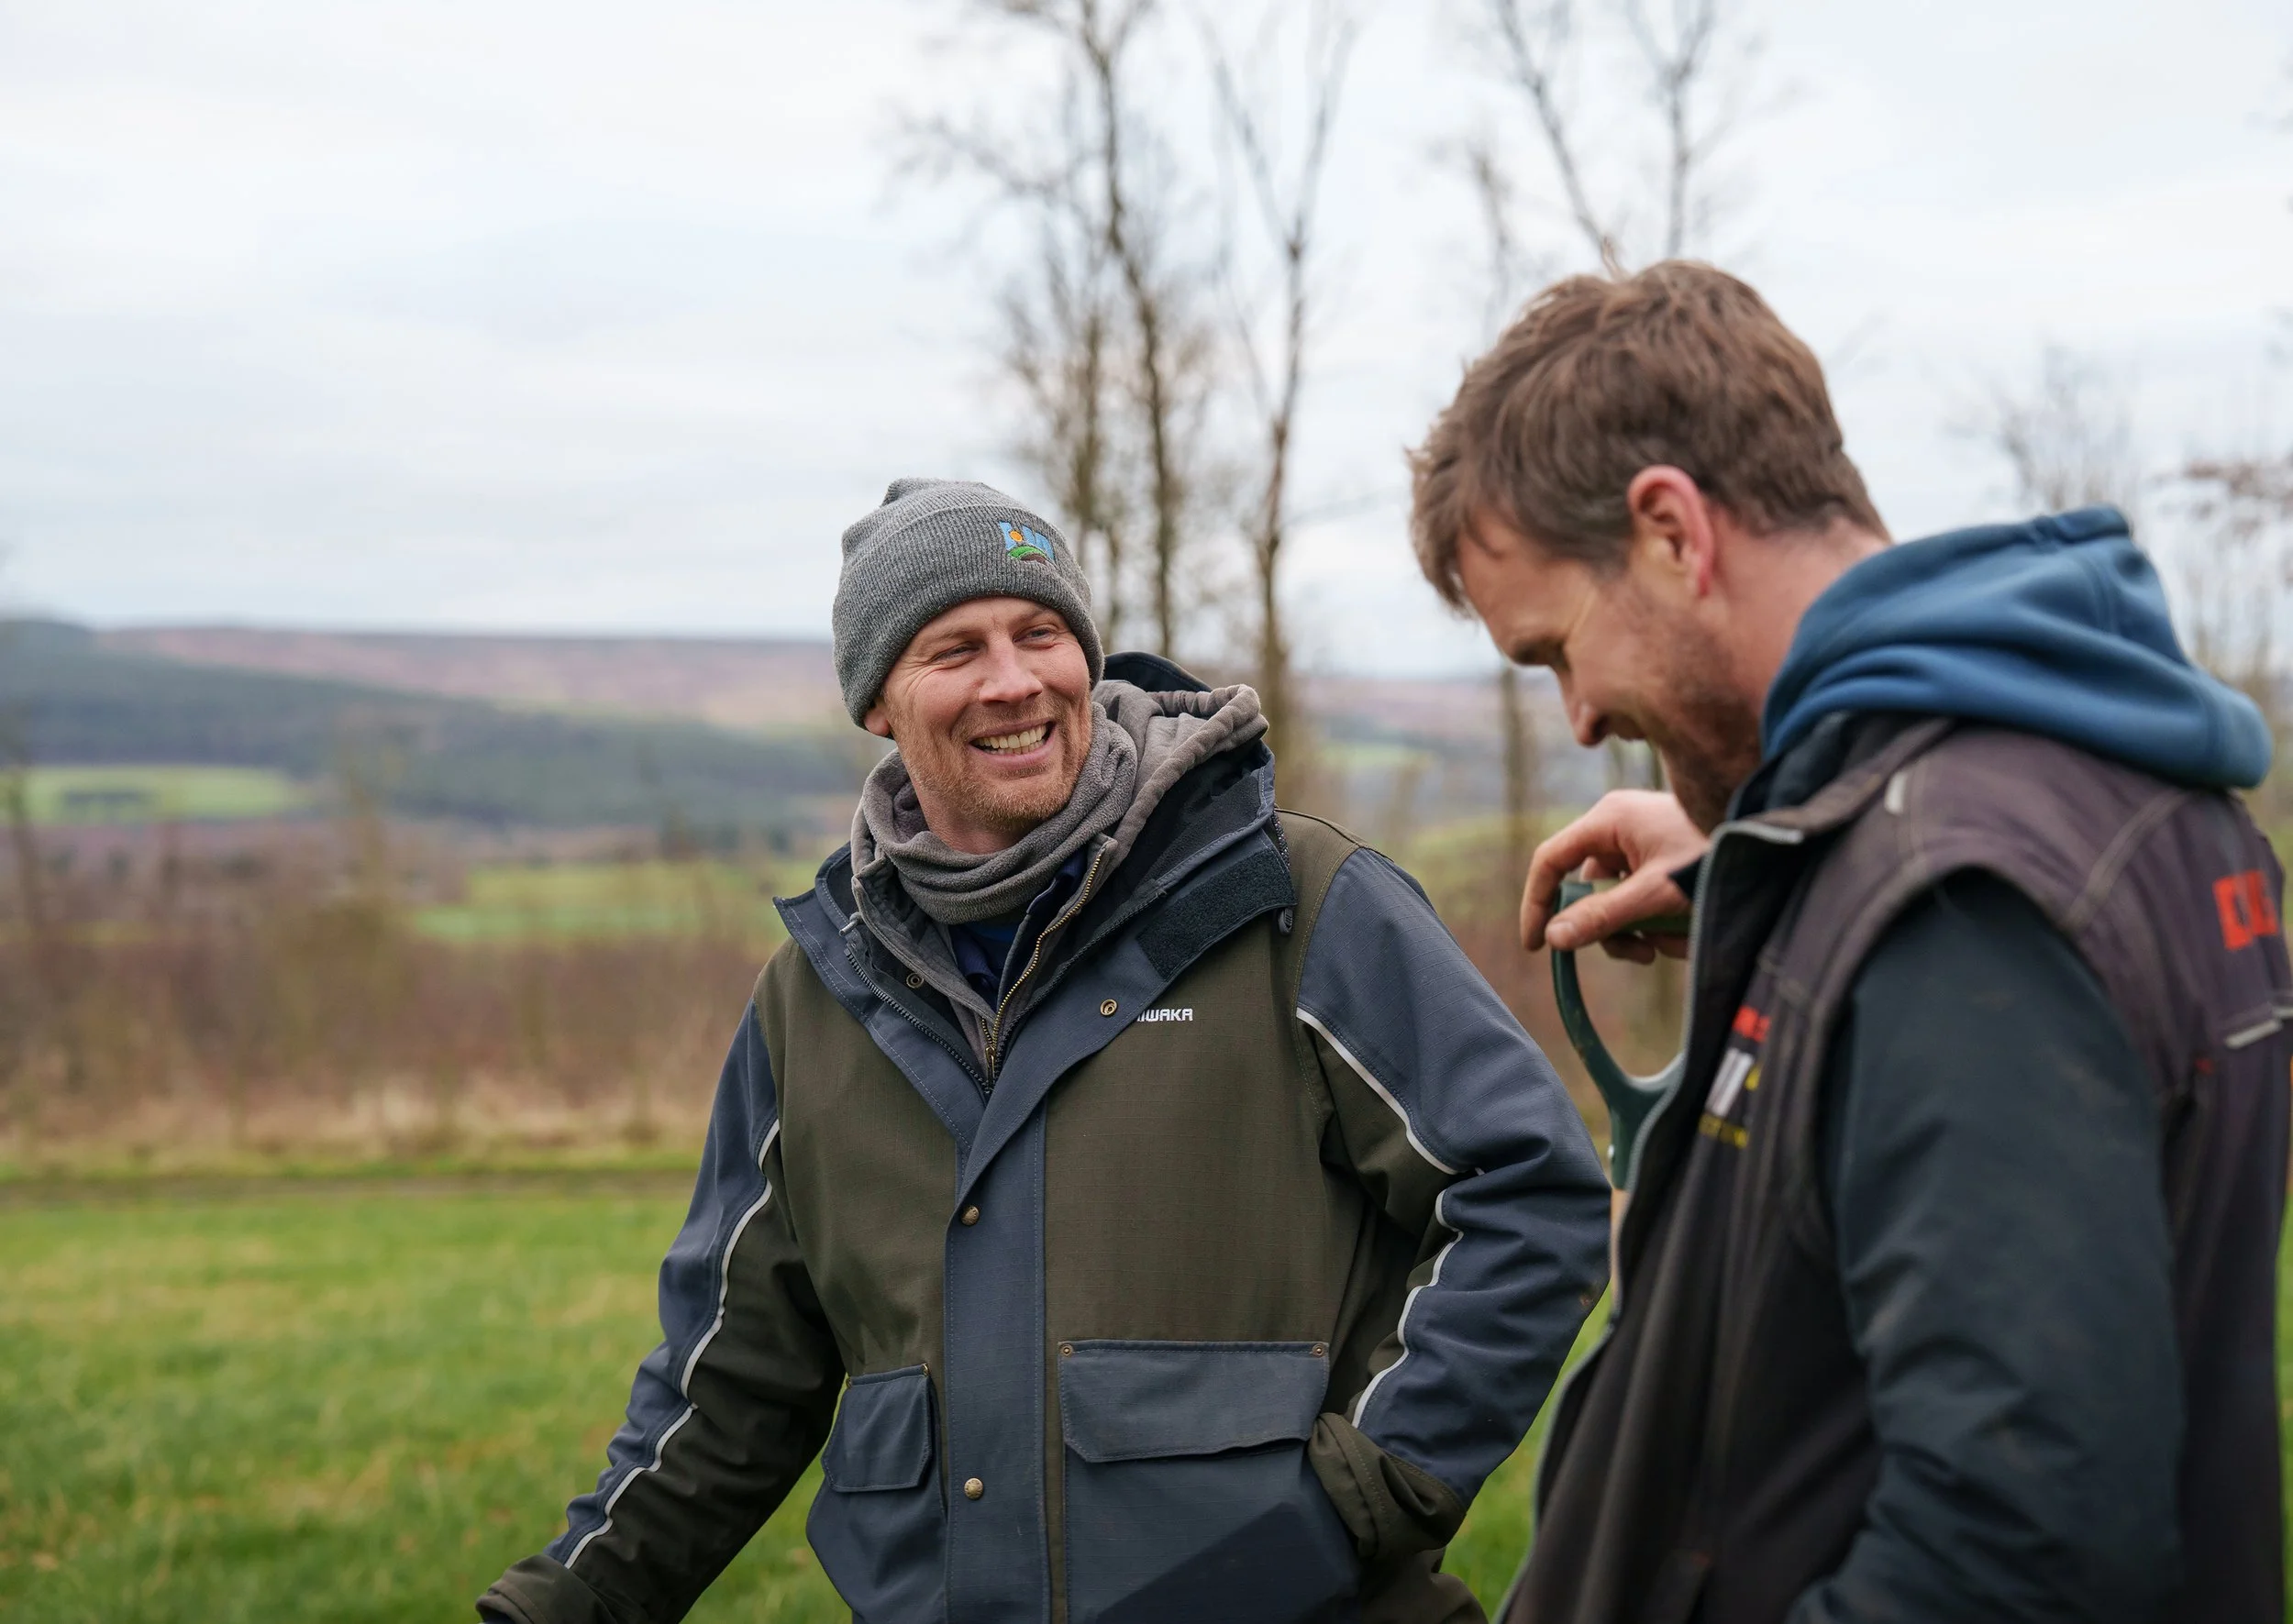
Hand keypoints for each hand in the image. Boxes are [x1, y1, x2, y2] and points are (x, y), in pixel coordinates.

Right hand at [1521, 790, 1707, 962]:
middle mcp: (1618, 827)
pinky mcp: (1659, 859)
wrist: (1773, 845)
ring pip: (1615, 901)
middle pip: (1587, 890)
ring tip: (1676, 943)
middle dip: (1613, 928)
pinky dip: (1658, 922)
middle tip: (1641, 953)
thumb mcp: (1656, 894)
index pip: (1550, 861)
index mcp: (1608, 819)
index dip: (1537, 903)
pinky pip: (1640, 899)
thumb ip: (1603, 917)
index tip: (1537, 946)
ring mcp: (1640, 843)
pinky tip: (1688, 930)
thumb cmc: (1714, 857)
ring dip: (1640, 931)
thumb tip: (1554, 937)